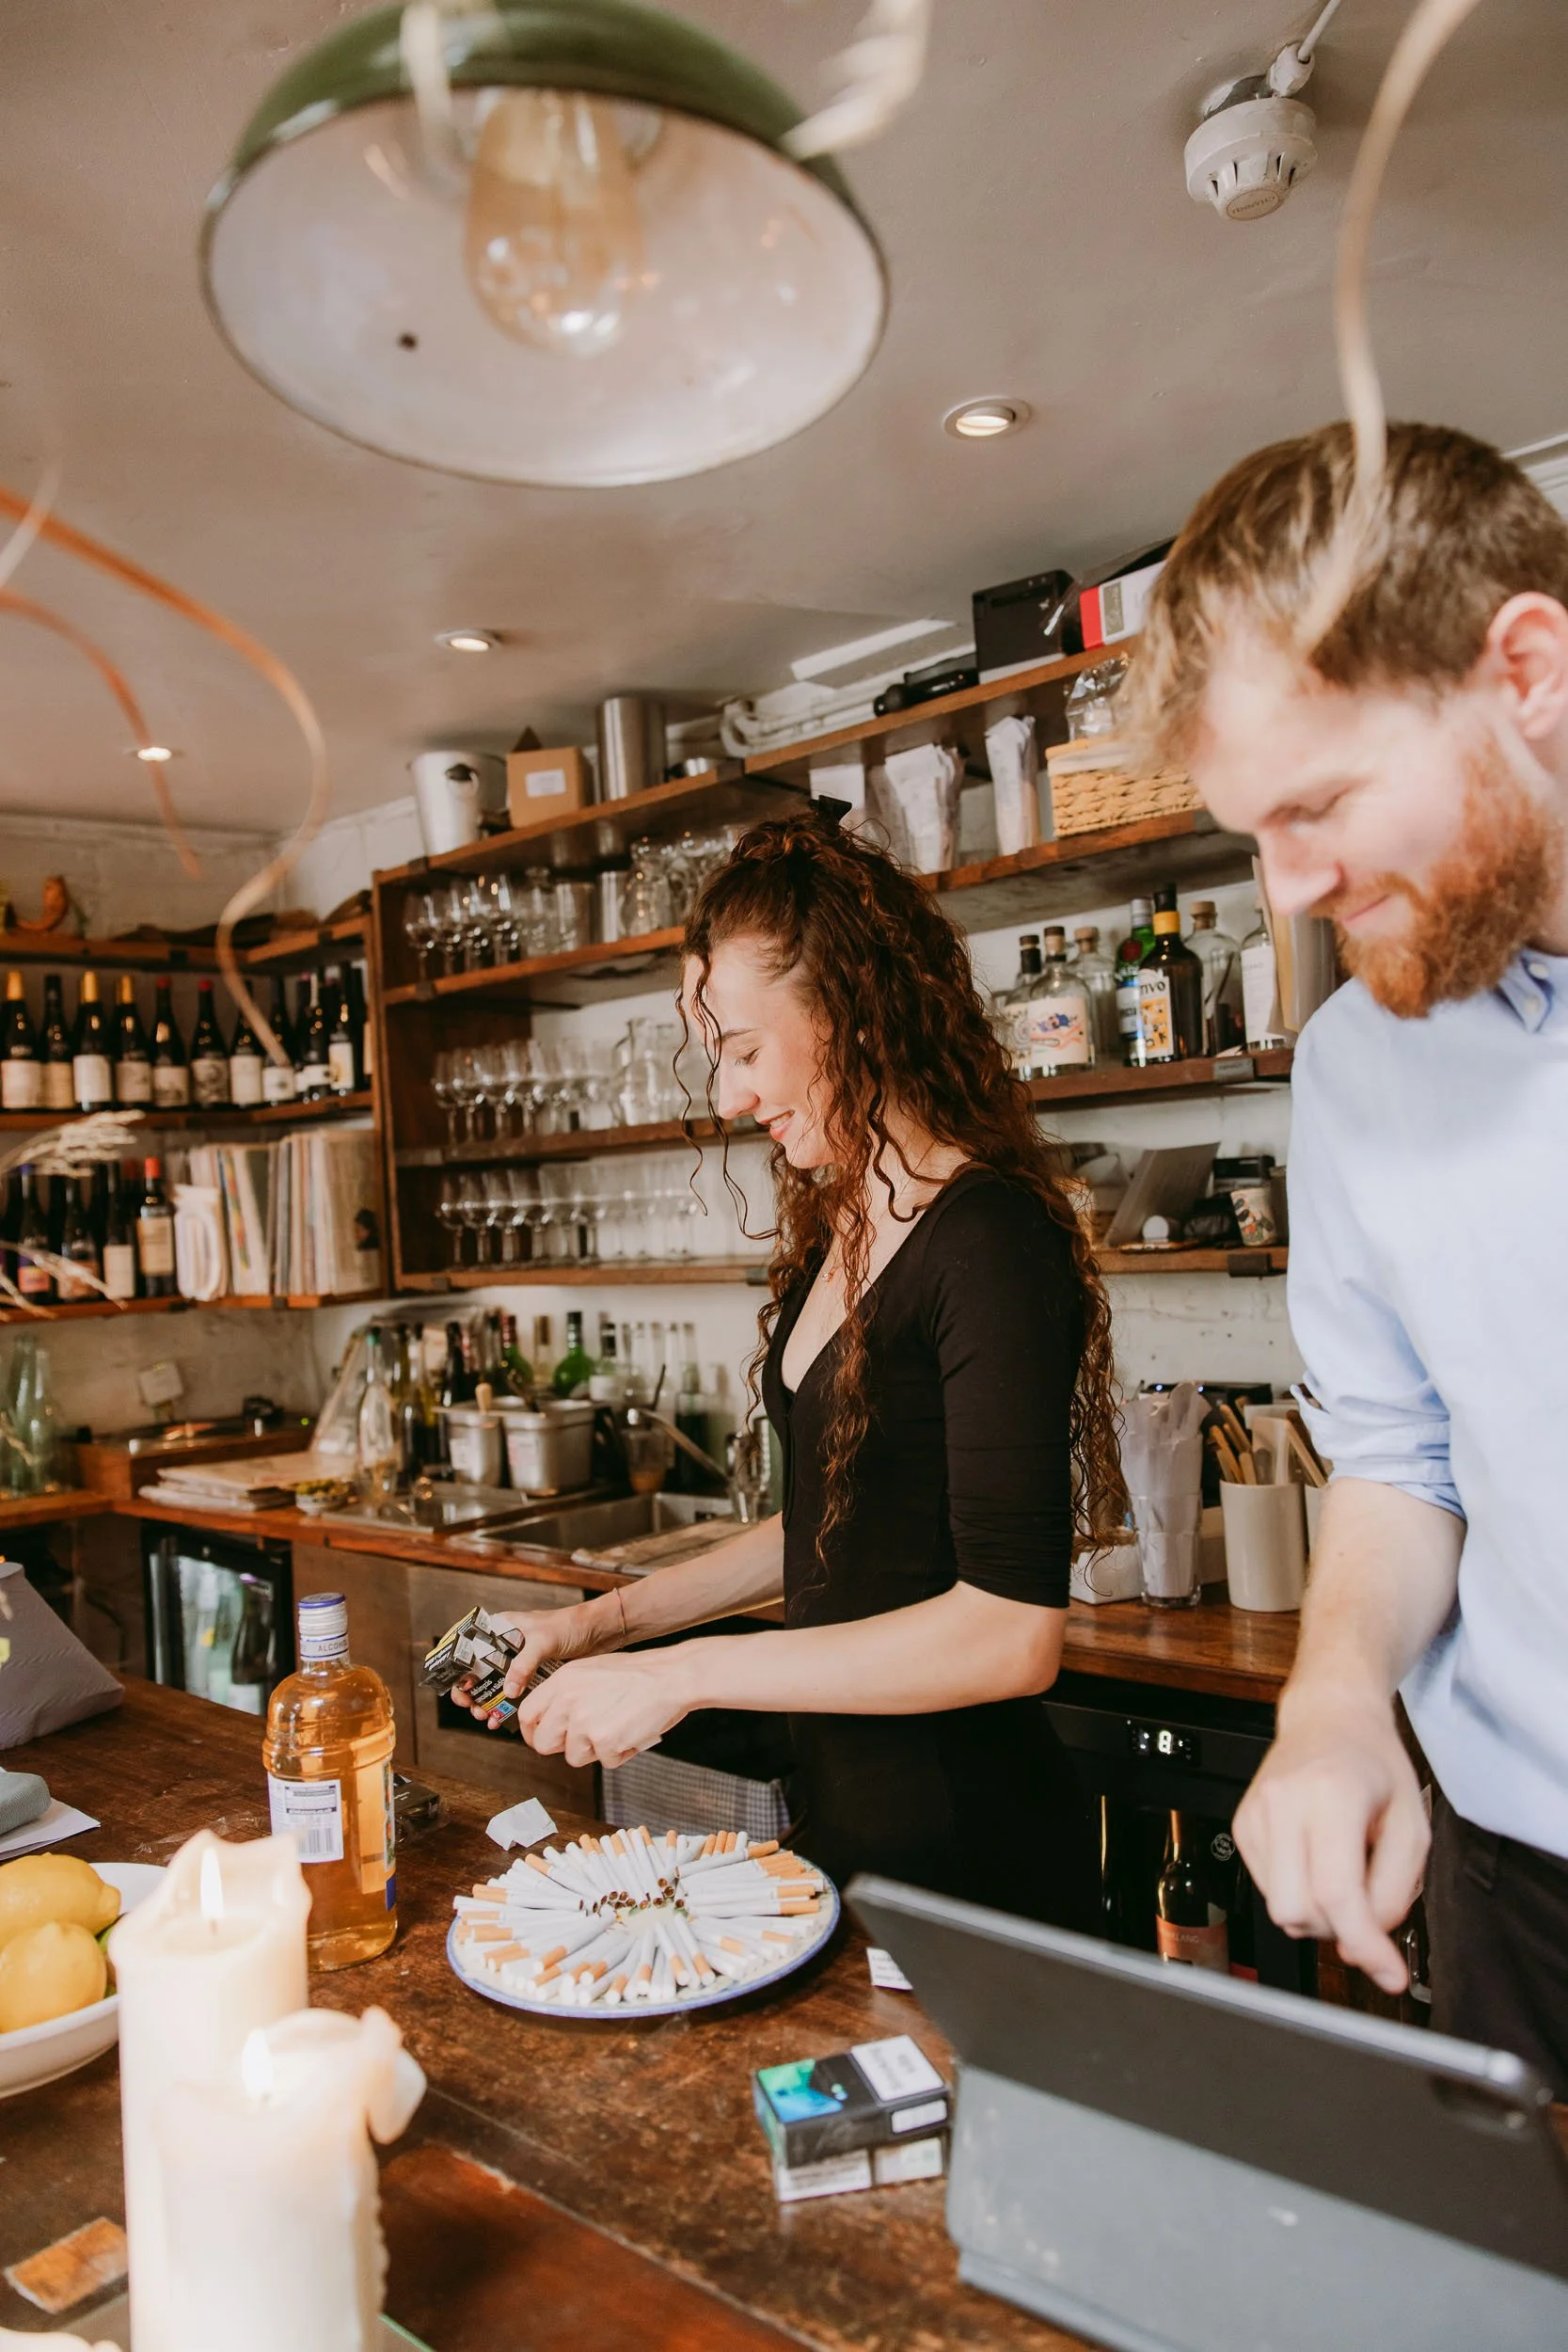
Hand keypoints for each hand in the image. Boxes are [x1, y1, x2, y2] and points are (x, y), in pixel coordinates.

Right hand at [450, 1599, 617, 1729]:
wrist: (598, 1632)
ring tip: (484, 1717)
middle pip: (478, 1670)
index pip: (471, 1646)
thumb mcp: (543, 1641)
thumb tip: (507, 1691)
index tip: (460, 1686)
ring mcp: (518, 1661)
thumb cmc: (570, 1625)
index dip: (460, 1667)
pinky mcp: (531, 1675)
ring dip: (486, 1702)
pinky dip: (504, 1706)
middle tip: (471, 1707)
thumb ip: (524, 1664)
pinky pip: (512, 1693)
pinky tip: (499, 1720)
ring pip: (494, 1684)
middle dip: (471, 1691)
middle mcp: (505, 1644)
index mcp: (502, 1627)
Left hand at [515, 1649, 691, 1771]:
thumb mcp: (590, 1671)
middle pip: (543, 1743)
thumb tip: (552, 1719)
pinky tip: (630, 1732)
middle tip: (582, 1741)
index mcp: (563, 1681)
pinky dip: (620, 1753)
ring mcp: (585, 1723)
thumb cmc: (637, 1674)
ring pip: (574, 1757)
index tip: (541, 1737)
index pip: (527, 1714)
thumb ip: (566, 1694)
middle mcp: (568, 1701)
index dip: (532, 1732)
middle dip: (562, 1747)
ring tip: (615, 1729)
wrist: (670, 1678)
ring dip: (595, 1751)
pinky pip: (605, 1762)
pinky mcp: (605, 1742)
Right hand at [1233, 1691, 1428, 1994]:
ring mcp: (1254, 1813)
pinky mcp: (1241, 1825)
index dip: (1366, 1945)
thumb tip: (1370, 1943)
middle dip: (1339, 1927)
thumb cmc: (1374, 1764)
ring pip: (1280, 1909)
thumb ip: (1397, 1889)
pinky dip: (1297, 1892)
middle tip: (1367, 1903)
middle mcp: (1283, 1803)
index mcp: (1330, 1795)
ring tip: (1341, 1873)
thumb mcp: (1413, 1825)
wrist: (1329, 1718)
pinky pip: (1268, 1890)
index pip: (1337, 1893)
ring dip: (1317, 1913)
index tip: (1389, 1974)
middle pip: (1301, 1911)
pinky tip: (1316, 1862)